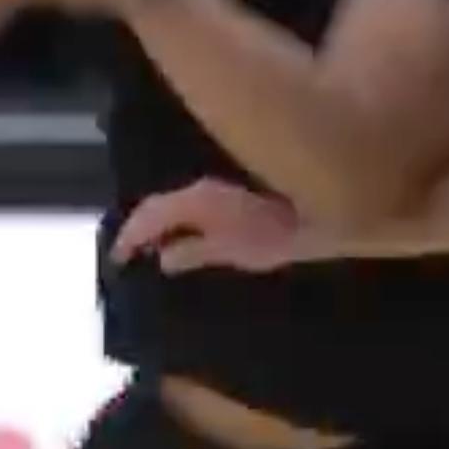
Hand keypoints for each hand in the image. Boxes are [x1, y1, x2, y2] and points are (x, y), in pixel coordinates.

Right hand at [113, 178, 304, 274]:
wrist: (330, 209)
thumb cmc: (285, 233)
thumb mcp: (239, 252)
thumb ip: (198, 252)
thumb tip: (164, 259)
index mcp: (198, 200)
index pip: (150, 214)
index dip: (130, 236)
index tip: (118, 259)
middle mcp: (203, 190)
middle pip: (160, 207)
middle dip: (142, 229)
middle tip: (130, 256)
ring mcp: (218, 191)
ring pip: (177, 205)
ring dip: (161, 226)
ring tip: (151, 251)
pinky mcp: (233, 197)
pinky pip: (195, 208)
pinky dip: (182, 222)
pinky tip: (185, 240)